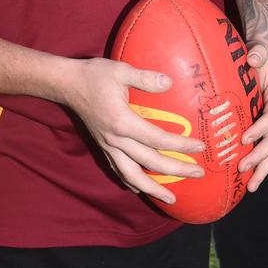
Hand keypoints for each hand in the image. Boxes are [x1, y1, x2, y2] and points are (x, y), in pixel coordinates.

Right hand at [64, 57, 205, 203]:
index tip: (200, 147)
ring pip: (131, 176)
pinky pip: (118, 171)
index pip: (158, 140)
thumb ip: (146, 78)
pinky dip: (131, 183)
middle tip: (199, 173)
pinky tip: (140, 188)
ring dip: (153, 188)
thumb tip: (170, 83)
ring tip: (171, 197)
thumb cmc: (95, 75)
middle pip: (150, 162)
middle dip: (177, 170)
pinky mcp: (102, 147)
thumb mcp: (121, 70)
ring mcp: (107, 146)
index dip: (181, 146)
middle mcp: (115, 140)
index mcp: (122, 123)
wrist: (66, 84)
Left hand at [238, 41, 267, 191]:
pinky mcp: (265, 128)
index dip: (261, 128)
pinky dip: (259, 165)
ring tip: (249, 186)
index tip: (245, 138)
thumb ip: (258, 54)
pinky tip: (247, 181)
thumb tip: (253, 59)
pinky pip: (265, 149)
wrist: (263, 58)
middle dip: (260, 155)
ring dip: (262, 168)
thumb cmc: (259, 56)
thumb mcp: (260, 51)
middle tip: (242, 168)